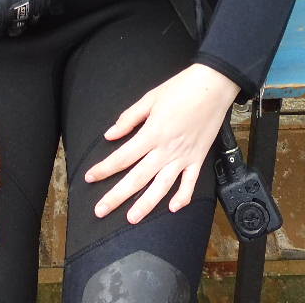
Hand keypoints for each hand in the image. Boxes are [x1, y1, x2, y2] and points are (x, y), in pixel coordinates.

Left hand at [84, 63, 239, 223]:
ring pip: (161, 186)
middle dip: (117, 195)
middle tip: (101, 210)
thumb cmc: (181, 88)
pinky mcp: (198, 159)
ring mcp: (183, 157)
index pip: (122, 157)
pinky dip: (182, 197)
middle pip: (137, 177)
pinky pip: (190, 183)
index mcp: (151, 134)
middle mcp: (165, 150)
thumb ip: (129, 119)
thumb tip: (110, 135)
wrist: (214, 86)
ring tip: (131, 218)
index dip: (104, 169)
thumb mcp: (150, 98)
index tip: (90, 177)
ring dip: (146, 204)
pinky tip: (172, 208)